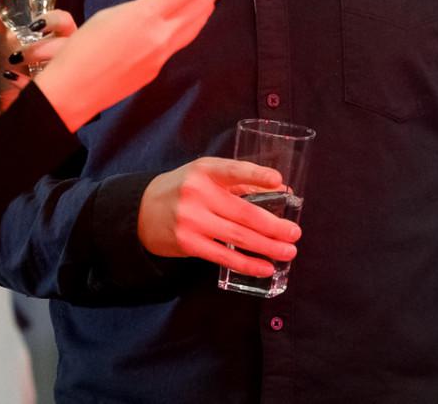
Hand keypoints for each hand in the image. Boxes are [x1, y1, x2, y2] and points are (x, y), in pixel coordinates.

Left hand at [0, 0, 77, 118]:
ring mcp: (61, 70)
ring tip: (13, 64)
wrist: (8, 93)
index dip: (52, 21)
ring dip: (35, 64)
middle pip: (66, 43)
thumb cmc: (11, 61)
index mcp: (58, 33)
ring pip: (60, 64)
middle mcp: (65, 50)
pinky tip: (12, 78)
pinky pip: (47, 86)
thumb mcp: (2, 36)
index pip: (64, 20)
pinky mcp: (54, 89)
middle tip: (19, 54)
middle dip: (43, 48)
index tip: (34, 26)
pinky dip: (25, 83)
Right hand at [32, 0, 230, 129]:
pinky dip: (195, 23)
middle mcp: (161, 36)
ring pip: (196, 24)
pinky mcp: (158, 69)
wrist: (73, 93)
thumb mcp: (107, 15)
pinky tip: (195, 17)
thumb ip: (140, 8)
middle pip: (199, 5)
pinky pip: (184, 40)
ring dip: (209, 4)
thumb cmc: (80, 50)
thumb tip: (157, 5)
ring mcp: (163, 55)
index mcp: (146, 16)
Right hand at [137, 158, 300, 277]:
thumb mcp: (206, 176)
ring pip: (238, 236)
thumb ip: (241, 182)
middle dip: (273, 225)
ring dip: (267, 246)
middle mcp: (197, 193)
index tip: (277, 180)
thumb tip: (281, 189)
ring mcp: (192, 220)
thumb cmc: (184, 190)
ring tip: (287, 252)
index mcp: (205, 170)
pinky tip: (265, 267)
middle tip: (295, 233)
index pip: (233, 170)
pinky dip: (247, 263)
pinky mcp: (188, 243)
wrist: (142, 211)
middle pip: (243, 212)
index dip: (256, 175)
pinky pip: (223, 255)